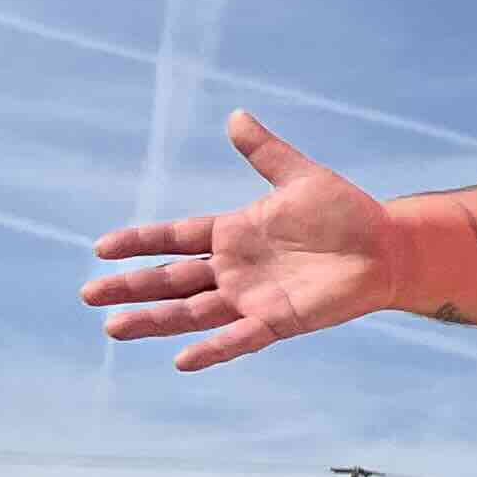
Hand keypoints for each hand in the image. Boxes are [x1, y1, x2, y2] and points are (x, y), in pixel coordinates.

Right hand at [80, 110, 400, 370]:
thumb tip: (235, 116)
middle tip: (88, 294)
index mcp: (234, 233)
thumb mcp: (300, 177)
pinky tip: (181, 360)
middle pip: (172, 280)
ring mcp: (253, 297)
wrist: (388, 247)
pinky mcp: (278, 320)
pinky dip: (213, 348)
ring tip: (113, 328)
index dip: (140, 242)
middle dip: (131, 287)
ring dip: (154, 320)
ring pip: (193, 312)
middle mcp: (235, 269)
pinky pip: (239, 338)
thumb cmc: (347, 212)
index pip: (175, 238)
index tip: (102, 248)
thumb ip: (265, 152)